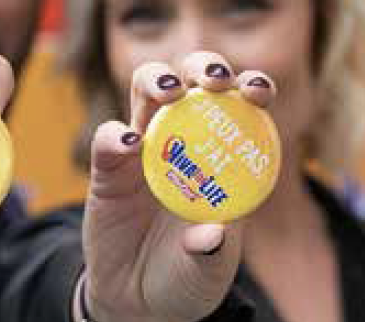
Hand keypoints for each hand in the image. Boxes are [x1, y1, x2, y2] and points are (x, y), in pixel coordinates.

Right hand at [80, 52, 275, 321]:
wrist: (139, 300)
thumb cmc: (187, 276)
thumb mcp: (208, 270)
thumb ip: (212, 252)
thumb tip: (213, 233)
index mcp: (223, 155)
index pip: (241, 106)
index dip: (251, 87)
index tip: (257, 91)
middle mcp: (184, 138)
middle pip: (192, 81)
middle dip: (203, 67)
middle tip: (212, 79)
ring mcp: (143, 146)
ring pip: (146, 91)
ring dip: (157, 80)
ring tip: (168, 92)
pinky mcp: (107, 166)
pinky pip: (107, 139)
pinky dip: (114, 135)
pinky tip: (127, 144)